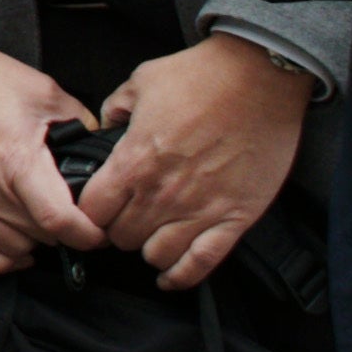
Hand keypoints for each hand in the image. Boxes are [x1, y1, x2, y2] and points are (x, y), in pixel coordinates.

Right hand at [0, 26, 99, 276]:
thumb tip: (97, 145)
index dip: (89, 234)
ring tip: (50, 225)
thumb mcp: (42, 89)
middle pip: (41, 237)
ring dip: (38, 243)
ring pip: (12, 249)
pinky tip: (17, 254)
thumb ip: (77, 120)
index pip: (60, 220)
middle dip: (70, 233)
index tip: (101, 230)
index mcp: (17, 160)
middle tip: (82, 219)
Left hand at [78, 35, 314, 292]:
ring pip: (156, 256)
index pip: (92, 212)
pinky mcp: (234, 218)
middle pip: (121, 238)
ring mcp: (199, 210)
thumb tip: (105, 125)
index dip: (90, 212)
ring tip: (153, 237)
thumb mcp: (141, 81)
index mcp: (134, 162)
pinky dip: (182, 276)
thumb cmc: (204, 75)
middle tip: (129, 218)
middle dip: (119, 230)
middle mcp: (161, 193)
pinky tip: (171, 275)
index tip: (99, 207)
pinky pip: (201, 264)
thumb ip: (115, 109)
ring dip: (149, 249)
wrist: (261, 75)